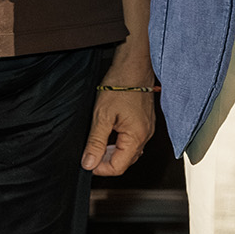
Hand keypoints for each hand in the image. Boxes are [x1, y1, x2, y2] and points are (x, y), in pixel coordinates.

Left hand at [81, 52, 155, 176]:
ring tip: (98, 143)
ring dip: (113, 152)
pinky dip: (120, 142)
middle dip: (106, 161)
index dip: (100, 168)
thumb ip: (95, 142)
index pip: (118, 167)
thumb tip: (89, 163)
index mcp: (136, 137)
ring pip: (129, 151)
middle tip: (90, 152)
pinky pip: (132, 140)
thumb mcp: (102, 115)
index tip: (87, 162)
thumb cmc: (120, 85)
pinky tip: (109, 134)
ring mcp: (147, 129)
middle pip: (125, 161)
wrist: (133, 65)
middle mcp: (145, 135)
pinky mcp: (145, 122)